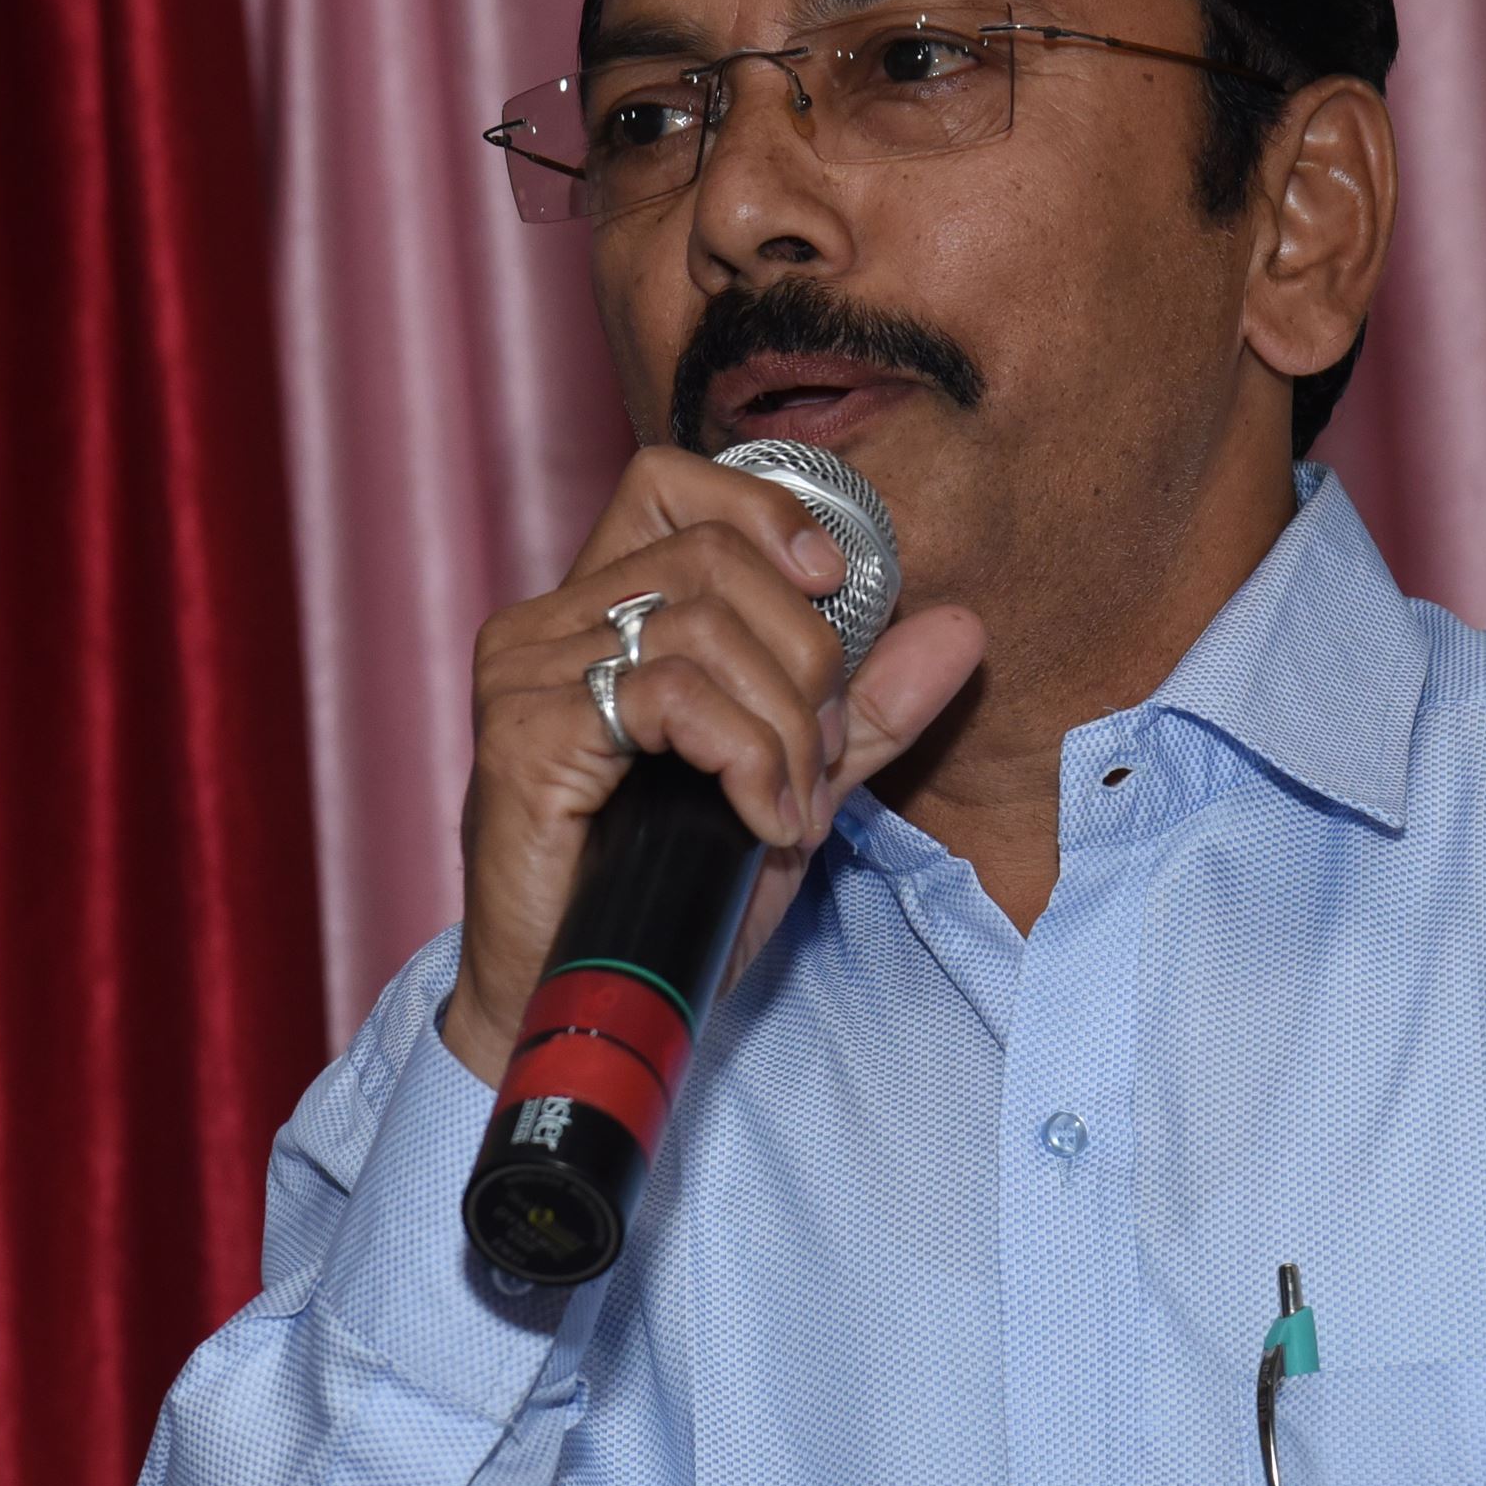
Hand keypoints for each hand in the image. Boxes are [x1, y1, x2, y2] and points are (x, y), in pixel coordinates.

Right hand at [443, 447, 982, 1082]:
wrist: (581, 1003)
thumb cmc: (665, 894)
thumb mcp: (788, 785)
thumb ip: (864, 707)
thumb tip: (960, 626)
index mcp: (594, 612)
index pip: (671, 482)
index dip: (765, 513)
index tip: (830, 586)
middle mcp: (546, 624)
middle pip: (715, 556)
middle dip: (805, 654)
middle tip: (817, 756)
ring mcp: (527, 674)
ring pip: (703, 625)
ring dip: (783, 725)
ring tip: (789, 806)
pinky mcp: (526, 735)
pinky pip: (672, 696)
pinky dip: (746, 757)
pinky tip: (757, 819)